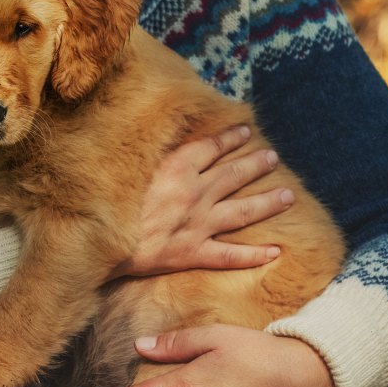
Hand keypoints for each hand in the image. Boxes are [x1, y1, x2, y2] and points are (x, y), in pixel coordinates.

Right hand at [111, 126, 293, 277]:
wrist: (99, 242)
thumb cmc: (107, 201)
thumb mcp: (125, 166)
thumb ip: (148, 154)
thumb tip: (156, 137)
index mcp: (176, 168)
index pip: (211, 147)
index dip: (231, 138)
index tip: (246, 130)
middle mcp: (194, 193)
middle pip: (234, 174)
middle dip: (256, 164)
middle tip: (274, 157)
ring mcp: (198, 224)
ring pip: (242, 211)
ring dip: (267, 203)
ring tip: (288, 196)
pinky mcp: (193, 253)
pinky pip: (230, 256)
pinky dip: (254, 255)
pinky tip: (276, 252)